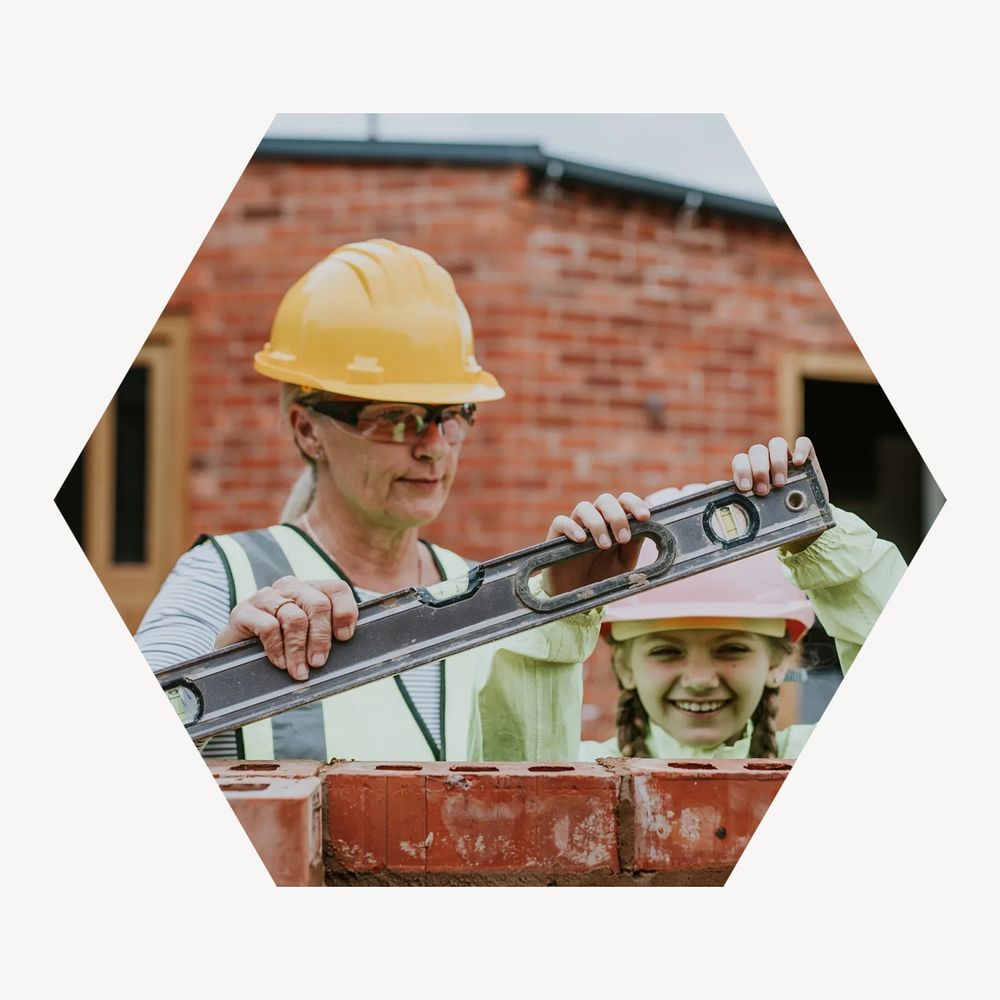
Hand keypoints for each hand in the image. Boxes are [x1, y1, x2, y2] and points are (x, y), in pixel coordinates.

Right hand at [214, 576, 357, 680]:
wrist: (236, 653)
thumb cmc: (281, 646)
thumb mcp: (308, 637)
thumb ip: (326, 633)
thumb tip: (346, 642)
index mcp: (310, 589)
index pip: (336, 589)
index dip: (345, 612)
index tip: (344, 638)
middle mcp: (289, 587)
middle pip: (318, 604)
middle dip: (321, 637)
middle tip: (318, 662)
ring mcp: (265, 597)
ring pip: (294, 617)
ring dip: (299, 649)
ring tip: (299, 671)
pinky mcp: (243, 611)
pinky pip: (268, 627)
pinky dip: (277, 649)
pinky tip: (279, 662)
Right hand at [541, 492, 650, 596]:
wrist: (577, 597)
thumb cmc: (603, 577)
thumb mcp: (624, 564)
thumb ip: (634, 546)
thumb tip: (649, 527)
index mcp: (613, 521)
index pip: (624, 501)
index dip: (635, 504)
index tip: (644, 517)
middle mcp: (595, 519)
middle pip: (605, 500)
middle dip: (617, 516)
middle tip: (623, 538)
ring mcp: (575, 525)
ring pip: (584, 507)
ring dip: (597, 524)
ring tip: (604, 545)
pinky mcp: (557, 536)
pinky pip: (561, 521)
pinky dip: (572, 527)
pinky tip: (581, 540)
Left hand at [731, 435, 829, 551]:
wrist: (802, 524)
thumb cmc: (772, 515)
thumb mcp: (753, 510)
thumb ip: (734, 498)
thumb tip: (712, 488)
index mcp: (750, 471)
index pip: (741, 460)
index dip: (742, 470)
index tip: (746, 487)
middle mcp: (767, 461)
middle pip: (757, 451)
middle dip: (759, 470)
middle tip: (763, 491)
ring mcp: (787, 458)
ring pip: (777, 444)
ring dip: (777, 461)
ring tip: (780, 483)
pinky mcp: (807, 458)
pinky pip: (804, 443)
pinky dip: (801, 449)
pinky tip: (799, 463)